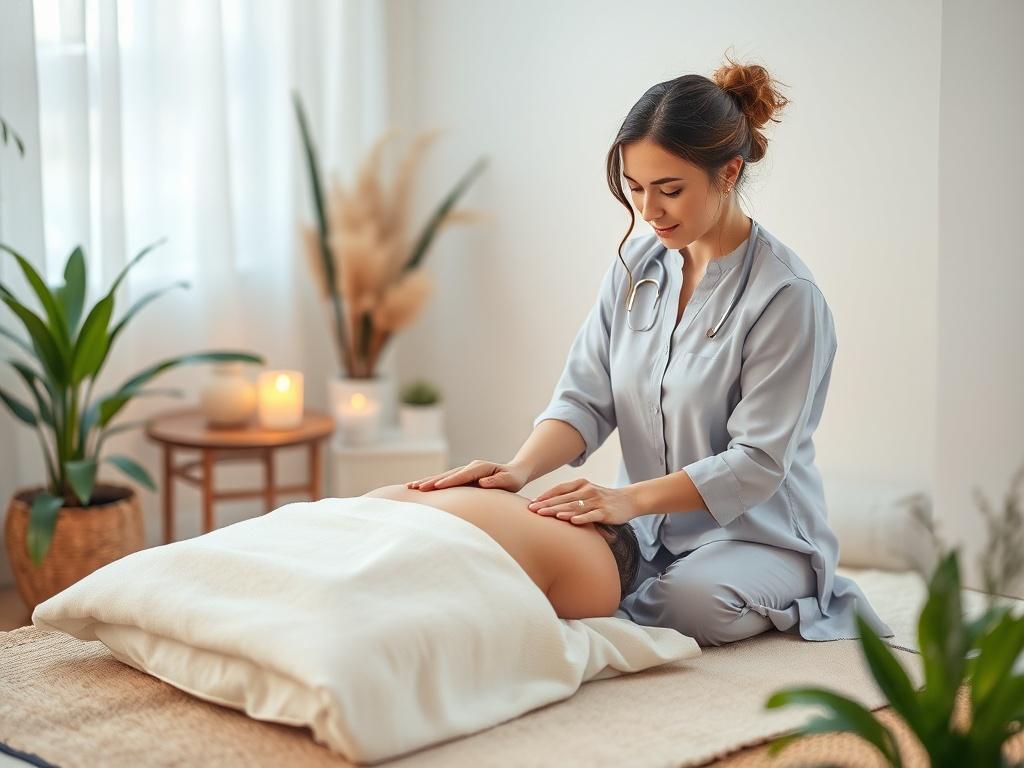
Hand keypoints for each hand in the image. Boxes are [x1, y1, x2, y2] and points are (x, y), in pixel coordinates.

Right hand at [406, 460, 530, 493]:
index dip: (449, 481)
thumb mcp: (510, 481)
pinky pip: (444, 480)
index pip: (462, 476)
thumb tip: (482, 482)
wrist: (514, 472)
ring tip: (411, 487)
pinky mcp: (462, 476)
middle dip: (431, 481)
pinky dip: (432, 482)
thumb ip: (497, 482)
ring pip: (443, 476)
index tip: (436, 487)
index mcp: (480, 468)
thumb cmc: (513, 480)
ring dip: (427, 481)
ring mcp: (464, 471)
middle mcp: (470, 467)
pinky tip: (420, 487)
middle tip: (415, 487)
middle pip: (447, 475)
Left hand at [527, 478, 641, 524]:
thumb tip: (549, 505)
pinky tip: (571, 521)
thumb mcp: (587, 493)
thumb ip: (571, 497)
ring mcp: (596, 501)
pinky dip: (581, 518)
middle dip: (547, 505)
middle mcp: (587, 490)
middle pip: (563, 498)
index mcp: (581, 484)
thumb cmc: (603, 499)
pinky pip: (591, 515)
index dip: (545, 496)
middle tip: (532, 511)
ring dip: (559, 511)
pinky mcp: (605, 512)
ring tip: (546, 515)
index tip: (531, 504)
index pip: (559, 489)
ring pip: (575, 506)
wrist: (629, 499)